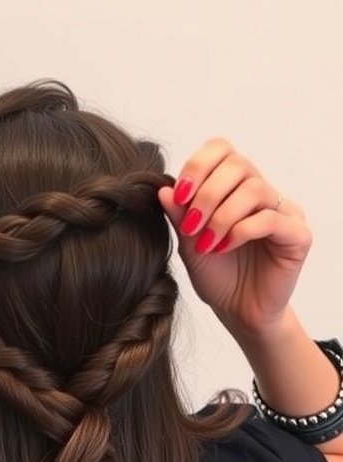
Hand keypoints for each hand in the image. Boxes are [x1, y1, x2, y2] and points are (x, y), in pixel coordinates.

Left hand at [158, 139, 312, 337]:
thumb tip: (163, 189)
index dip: (198, 166)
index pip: (222, 149)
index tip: (180, 196)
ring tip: (206, 244)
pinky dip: (239, 231)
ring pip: (253, 189)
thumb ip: (179, 215)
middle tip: (190, 226)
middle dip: (207, 194)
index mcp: (235, 186)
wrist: (238, 311)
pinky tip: (223, 248)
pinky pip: (269, 219)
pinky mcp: (297, 235)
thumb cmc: (217, 276)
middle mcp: (262, 192)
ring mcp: (284, 211)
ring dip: (221, 216)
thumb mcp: (189, 242)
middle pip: (238, 164)